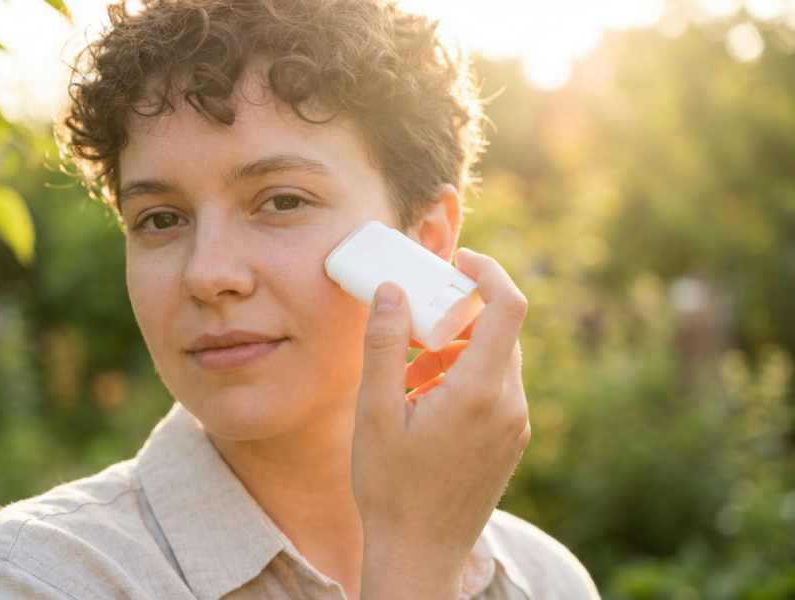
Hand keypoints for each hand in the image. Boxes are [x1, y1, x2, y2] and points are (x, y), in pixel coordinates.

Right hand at [352, 248, 529, 599]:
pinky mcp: (509, 443)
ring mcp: (515, 427)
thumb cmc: (391, 488)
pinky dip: (465, 378)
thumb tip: (391, 289)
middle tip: (414, 323)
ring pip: (496, 362)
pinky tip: (424, 402)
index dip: (488, 271)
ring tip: (408, 375)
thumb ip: (384, 345)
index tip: (457, 260)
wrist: (420, 555)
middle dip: (458, 316)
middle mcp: (510, 406)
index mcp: (481, 392)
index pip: (509, 306)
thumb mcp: (374, 412)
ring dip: (457, 350)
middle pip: (500, 332)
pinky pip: (496, 390)